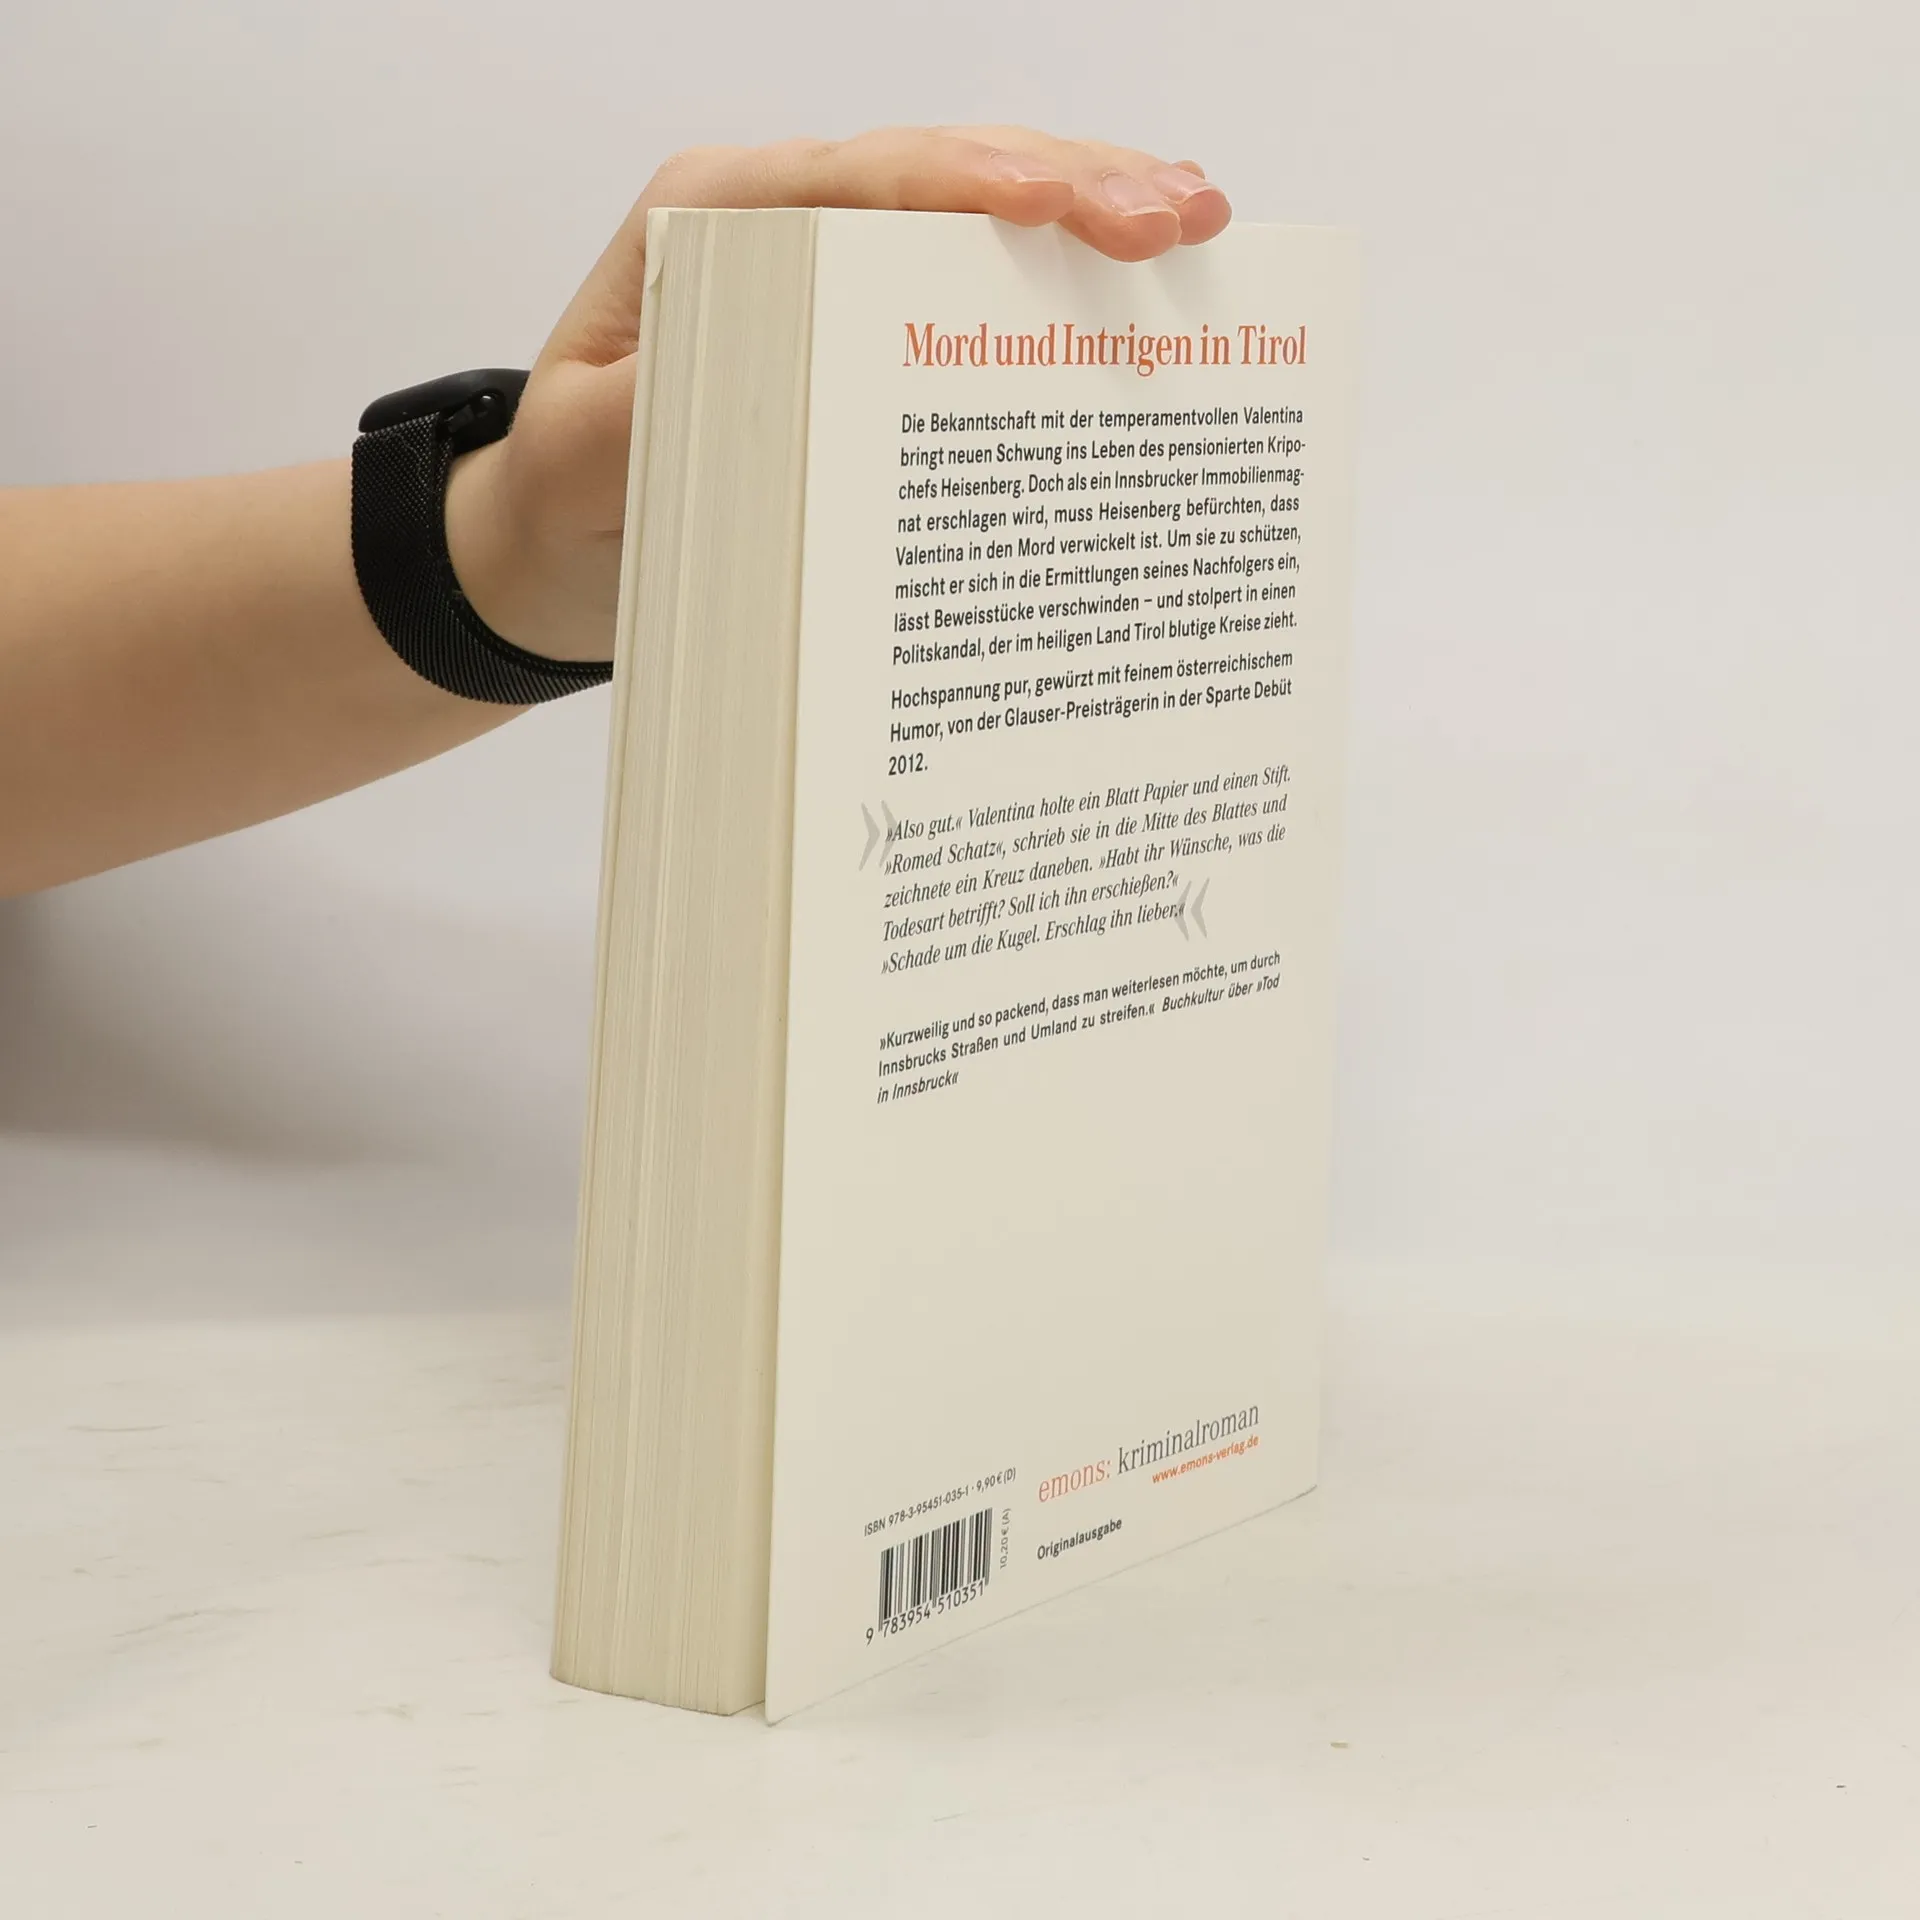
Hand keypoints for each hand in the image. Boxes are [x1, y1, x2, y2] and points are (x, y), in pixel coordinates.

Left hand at [446, 128, 1231, 665]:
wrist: (557, 536)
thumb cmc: (571, 495)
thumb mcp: (584, 462)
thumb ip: (655, 412)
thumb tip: (766, 389)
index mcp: (708, 223)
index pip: (854, 180)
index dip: (965, 185)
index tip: (1059, 206)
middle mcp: (777, 219)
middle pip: (939, 173)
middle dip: (1066, 183)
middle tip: (1175, 217)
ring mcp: (829, 259)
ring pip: (973, 206)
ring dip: (1087, 203)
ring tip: (1193, 217)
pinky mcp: (863, 317)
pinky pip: (969, 273)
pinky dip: (1057, 267)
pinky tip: (1138, 263)